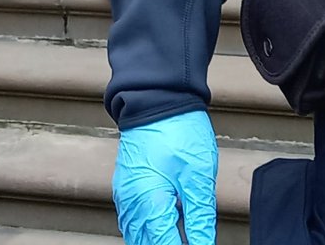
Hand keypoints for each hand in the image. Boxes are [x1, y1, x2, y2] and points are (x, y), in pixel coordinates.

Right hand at [113, 110, 217, 244]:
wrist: (157, 94)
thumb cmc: (178, 129)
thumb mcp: (198, 176)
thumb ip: (200, 219)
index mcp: (148, 204)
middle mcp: (130, 204)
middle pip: (147, 244)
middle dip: (169, 244)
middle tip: (194, 238)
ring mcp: (125, 195)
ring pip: (138, 237)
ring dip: (157, 239)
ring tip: (181, 233)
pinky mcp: (126, 186)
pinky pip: (133, 221)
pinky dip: (148, 231)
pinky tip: (165, 227)